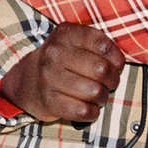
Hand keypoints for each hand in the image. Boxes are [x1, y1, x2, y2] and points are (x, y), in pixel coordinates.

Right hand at [0, 23, 124, 122]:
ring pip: (95, 92)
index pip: (103, 45)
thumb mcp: (76, 42)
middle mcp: (54, 53)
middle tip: (108, 83)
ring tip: (96, 95)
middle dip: (112, 80)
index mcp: (66, 34)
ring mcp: (49, 78)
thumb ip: (99, 46)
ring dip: (102, 97)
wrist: (29, 80)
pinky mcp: (49, 101)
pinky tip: (88, 107)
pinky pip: (83, 111)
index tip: (116, 65)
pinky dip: (92, 112)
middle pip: (101, 70)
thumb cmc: (63, 61)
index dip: (116, 58)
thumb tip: (118, 64)